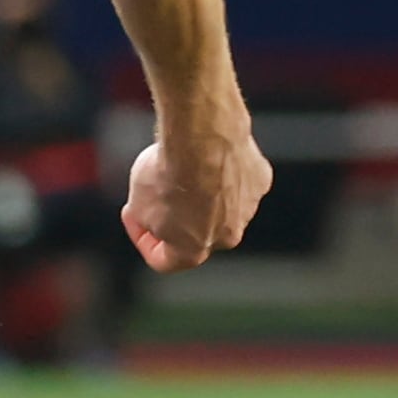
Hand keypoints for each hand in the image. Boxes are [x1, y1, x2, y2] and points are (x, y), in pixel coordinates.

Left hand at [121, 132, 269, 273]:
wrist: (201, 138)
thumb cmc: (170, 172)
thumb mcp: (138, 203)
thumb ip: (146, 219)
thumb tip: (150, 218)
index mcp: (193, 251)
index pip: (165, 260)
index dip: (145, 242)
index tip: (139, 223)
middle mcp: (226, 237)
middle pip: (197, 233)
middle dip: (177, 217)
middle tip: (160, 193)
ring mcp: (247, 209)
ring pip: (221, 206)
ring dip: (202, 193)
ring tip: (183, 168)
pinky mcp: (259, 182)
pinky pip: (238, 181)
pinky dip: (223, 172)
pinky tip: (206, 155)